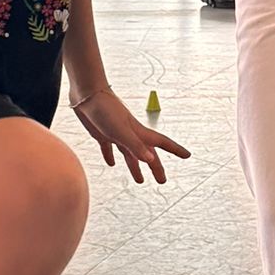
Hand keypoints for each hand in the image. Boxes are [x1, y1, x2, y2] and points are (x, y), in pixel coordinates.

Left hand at [71, 86, 191, 184]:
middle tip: (162, 181)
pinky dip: (111, 156)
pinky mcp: (102, 133)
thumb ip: (135, 146)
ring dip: (135, 166)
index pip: (161, 143)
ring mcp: (116, 134)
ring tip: (140, 180)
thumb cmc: (105, 110)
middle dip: (156, 167)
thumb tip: (151, 160)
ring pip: (130, 154)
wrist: (86, 94)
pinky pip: (109, 148)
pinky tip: (111, 164)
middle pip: (147, 153)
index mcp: (138, 132)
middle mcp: (130, 134)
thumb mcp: (120, 131)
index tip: (187, 155)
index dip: (175, 150)